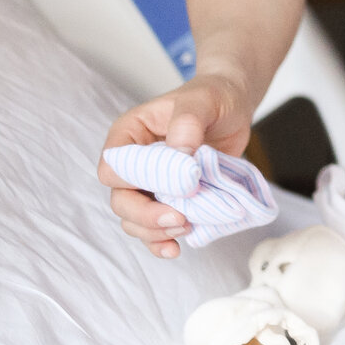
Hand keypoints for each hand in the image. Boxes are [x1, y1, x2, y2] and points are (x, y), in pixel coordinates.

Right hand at [99, 73, 256, 258]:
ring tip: (186, 229)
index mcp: (129, 135)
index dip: (132, 183)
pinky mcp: (170, 199)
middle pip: (121, 200)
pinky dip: (162, 241)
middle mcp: (134, 163)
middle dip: (145, 216)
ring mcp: (150, 184)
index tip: (168, 186)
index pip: (112, 167)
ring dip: (155, 232)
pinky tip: (176, 247)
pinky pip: (155, 227)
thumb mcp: (201, 102)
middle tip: (179, 220)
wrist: (232, 107)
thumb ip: (187, 125)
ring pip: (134, 220)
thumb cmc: (213, 97)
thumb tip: (180, 156)